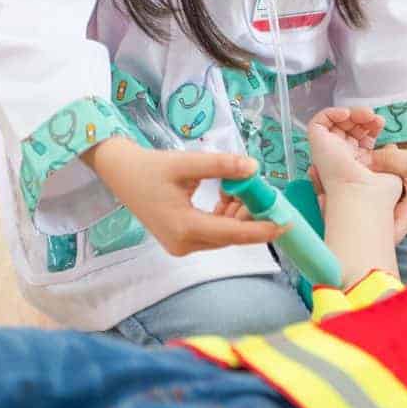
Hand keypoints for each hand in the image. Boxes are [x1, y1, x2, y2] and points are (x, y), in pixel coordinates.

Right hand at [84, 138, 288, 255]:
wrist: (120, 173)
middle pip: (232, 235)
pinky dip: (227, 215)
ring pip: (225, 234)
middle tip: (266, 192)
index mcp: (184, 227)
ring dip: (239, 214)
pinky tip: (228, 195)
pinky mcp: (182, 240)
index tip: (286, 223)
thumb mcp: (186, 163)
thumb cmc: (149, 167)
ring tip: (241, 187)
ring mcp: (182, 244)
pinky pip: (215, 231)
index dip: (263, 229)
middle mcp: (184, 243)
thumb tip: (254, 168)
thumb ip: (221, 165)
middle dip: (252, 216)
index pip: (234, 233)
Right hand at [217, 107, 394, 219]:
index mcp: (355, 165)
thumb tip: (390, 147)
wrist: (367, 198)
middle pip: (346, 129)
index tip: (381, 124)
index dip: (368, 128)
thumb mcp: (393, 172)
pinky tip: (347, 114)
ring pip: (333, 123)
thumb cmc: (381, 194)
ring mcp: (328, 152)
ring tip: (367, 115)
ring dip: (351, 113)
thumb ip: (390, 158)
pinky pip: (317, 123)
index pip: (357, 139)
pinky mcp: (317, 146)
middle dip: (362, 119)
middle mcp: (340, 159)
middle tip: (376, 120)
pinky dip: (331, 113)